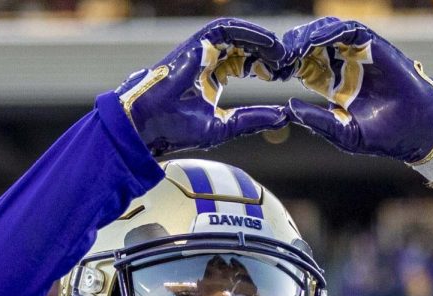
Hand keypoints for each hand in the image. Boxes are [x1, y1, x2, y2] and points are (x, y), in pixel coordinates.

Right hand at [116, 18, 288, 156]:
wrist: (147, 126)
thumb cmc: (175, 129)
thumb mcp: (224, 126)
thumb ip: (252, 119)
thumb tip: (282, 117)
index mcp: (210, 79)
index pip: (243, 64)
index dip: (263, 66)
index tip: (279, 75)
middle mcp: (206, 62)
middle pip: (243, 48)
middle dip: (266, 53)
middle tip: (285, 64)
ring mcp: (199, 52)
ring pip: (237, 36)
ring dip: (261, 41)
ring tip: (280, 53)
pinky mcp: (194, 45)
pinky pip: (225, 29)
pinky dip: (248, 32)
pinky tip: (266, 43)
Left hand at [281, 18, 432, 179]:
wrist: (417, 134)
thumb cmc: (384, 137)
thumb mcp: (343, 132)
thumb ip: (316, 120)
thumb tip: (287, 109)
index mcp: (335, 86)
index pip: (306, 68)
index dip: (288, 67)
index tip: (271, 71)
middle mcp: (346, 67)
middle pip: (313, 47)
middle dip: (294, 48)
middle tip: (277, 54)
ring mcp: (361, 55)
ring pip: (329, 34)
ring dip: (309, 36)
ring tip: (293, 46)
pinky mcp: (377, 47)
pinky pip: (352, 30)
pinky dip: (332, 31)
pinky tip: (316, 40)